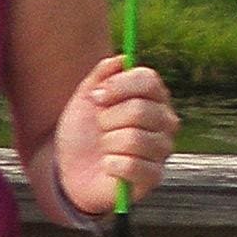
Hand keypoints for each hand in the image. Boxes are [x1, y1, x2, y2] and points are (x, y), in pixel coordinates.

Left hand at [53, 61, 178, 217]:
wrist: (71, 170)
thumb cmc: (83, 132)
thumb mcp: (85, 97)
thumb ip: (102, 75)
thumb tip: (122, 59)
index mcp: (153, 97)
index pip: (149, 80)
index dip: (120, 86)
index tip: (96, 96)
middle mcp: (165, 121)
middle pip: (140, 109)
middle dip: (107, 119)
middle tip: (100, 128)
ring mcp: (162, 149)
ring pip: (134, 139)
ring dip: (108, 144)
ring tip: (104, 148)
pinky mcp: (154, 176)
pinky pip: (131, 165)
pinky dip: (111, 165)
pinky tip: (108, 166)